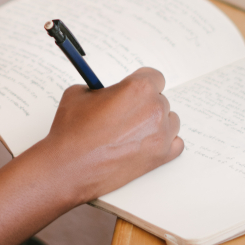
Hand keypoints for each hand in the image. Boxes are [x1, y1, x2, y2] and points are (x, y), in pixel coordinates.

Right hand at [37, 67, 182, 203]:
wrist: (68, 167)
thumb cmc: (72, 131)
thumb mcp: (80, 92)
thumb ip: (102, 88)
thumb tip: (110, 91)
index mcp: (138, 88)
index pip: (154, 77)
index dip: (141, 83)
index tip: (133, 90)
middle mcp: (154, 109)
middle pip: (160, 99)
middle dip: (144, 104)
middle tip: (124, 114)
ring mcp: (161, 135)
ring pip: (170, 120)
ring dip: (156, 123)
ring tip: (132, 131)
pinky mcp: (161, 157)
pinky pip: (176, 143)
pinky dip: (164, 142)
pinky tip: (146, 143)